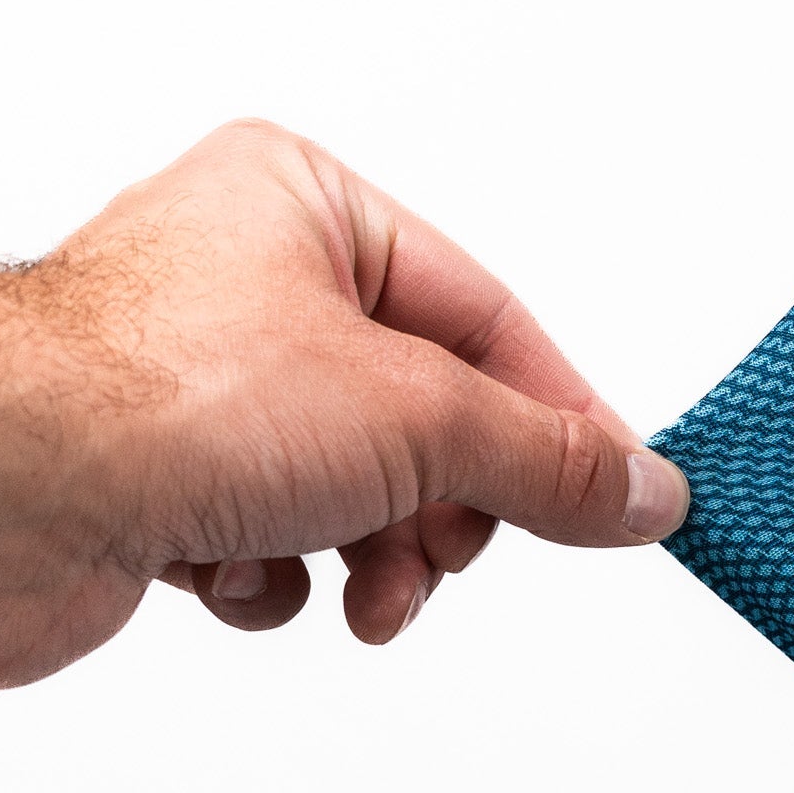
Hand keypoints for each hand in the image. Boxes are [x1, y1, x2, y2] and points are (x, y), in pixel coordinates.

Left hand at [0, 121, 686, 687]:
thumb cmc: (154, 396)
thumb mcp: (413, 416)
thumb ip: (544, 457)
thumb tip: (641, 489)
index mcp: (305, 202)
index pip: (484, 315)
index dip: (555, 414)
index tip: (613, 494)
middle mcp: (247, 278)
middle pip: (421, 409)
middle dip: (441, 503)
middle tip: (450, 551)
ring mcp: (196, 380)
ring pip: (350, 482)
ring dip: (369, 551)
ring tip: (363, 591)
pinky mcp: (152, 472)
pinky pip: (269, 531)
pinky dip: (272, 570)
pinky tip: (238, 571)